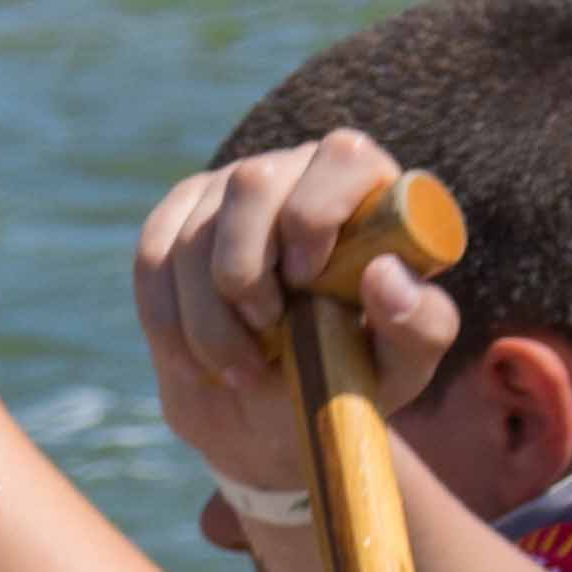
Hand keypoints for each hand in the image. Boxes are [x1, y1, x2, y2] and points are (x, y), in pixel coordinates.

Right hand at [132, 136, 456, 512]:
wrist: (272, 413)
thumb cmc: (351, 375)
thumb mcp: (401, 367)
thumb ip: (418, 325)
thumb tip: (384, 275)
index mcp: (364, 191)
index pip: (342, 157)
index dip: (316, 213)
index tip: (306, 280)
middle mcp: (296, 174)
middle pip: (254, 182)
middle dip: (248, 270)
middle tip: (268, 332)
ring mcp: (229, 193)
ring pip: (195, 233)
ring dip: (211, 320)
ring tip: (243, 369)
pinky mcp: (176, 221)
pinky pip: (153, 258)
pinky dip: (170, 324)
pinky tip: (197, 362)